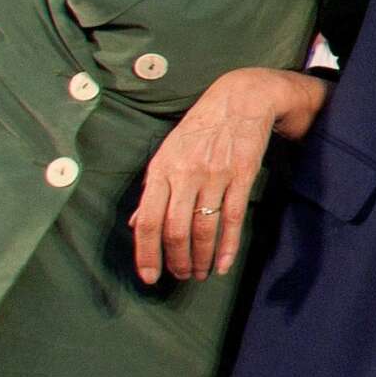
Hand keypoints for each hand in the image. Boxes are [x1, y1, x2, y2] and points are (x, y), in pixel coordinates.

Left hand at [129, 66, 329, 282]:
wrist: (241, 99)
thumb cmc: (200, 127)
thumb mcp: (168, 152)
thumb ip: (153, 189)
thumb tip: (134, 223)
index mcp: (161, 170)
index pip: (146, 220)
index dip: (146, 253)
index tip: (149, 276)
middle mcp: (185, 174)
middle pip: (175, 229)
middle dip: (176, 260)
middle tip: (180, 276)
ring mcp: (214, 175)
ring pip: (203, 228)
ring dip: (200, 258)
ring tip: (199, 273)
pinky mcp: (241, 175)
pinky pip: (232, 218)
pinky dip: (228, 246)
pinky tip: (223, 264)